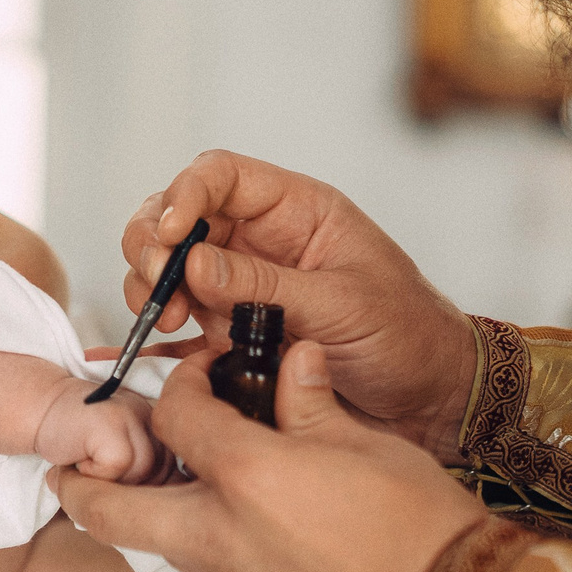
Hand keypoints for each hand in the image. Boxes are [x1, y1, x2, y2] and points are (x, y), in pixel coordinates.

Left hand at [52, 341, 485, 571]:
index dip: (179, 386)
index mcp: (247, 477)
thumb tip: (294, 364)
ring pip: (158, 550)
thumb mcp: (368, 445)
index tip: (200, 376)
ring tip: (163, 485)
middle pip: (110, 512)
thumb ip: (313, 404)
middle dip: (79, 486)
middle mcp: (221, 536)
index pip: (176, 416)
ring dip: (147, 517)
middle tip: (74, 465)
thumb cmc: (422, 530)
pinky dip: (204, 548)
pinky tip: (239, 528)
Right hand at [121, 151, 479, 462]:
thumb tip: (192, 262)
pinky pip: (181, 319)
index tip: (171, 236)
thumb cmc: (407, 334)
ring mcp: (241, 284)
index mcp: (294, 211)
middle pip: (178, 217)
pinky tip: (143, 347)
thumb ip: (265, 284)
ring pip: (170, 267)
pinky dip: (156, 330)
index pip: (219, 176)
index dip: (184, 195)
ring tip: (165, 321)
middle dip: (154, 245)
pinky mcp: (232, 329)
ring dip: (151, 288)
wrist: (428, 396)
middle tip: (158, 285)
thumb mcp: (341, 304)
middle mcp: (260, 240)